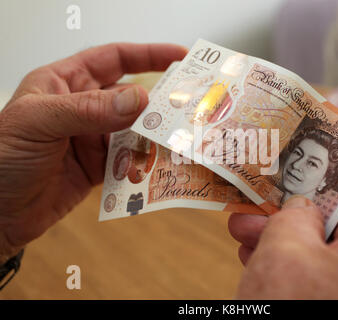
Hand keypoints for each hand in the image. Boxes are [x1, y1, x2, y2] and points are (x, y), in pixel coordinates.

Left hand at [0, 43, 186, 262]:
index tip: (180, 56)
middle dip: (159, 100)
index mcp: (64, 83)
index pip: (113, 59)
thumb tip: (139, 99)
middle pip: (130, 96)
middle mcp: (82, 108)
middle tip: (188, 105)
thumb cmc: (1, 159)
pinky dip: (142, 163)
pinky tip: (152, 167)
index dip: (148, 55)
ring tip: (176, 138)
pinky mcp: (98, 167)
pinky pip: (128, 160)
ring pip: (134, 130)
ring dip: (153, 135)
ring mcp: (92, 138)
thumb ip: (88, 109)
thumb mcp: (39, 123)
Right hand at [229, 168, 337, 298]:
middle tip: (268, 204)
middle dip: (304, 212)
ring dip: (295, 241)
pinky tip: (264, 263)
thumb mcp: (284, 252)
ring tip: (251, 234)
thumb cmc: (297, 319)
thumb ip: (295, 214)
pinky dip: (303, 271)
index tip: (316, 170)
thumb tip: (300, 207)